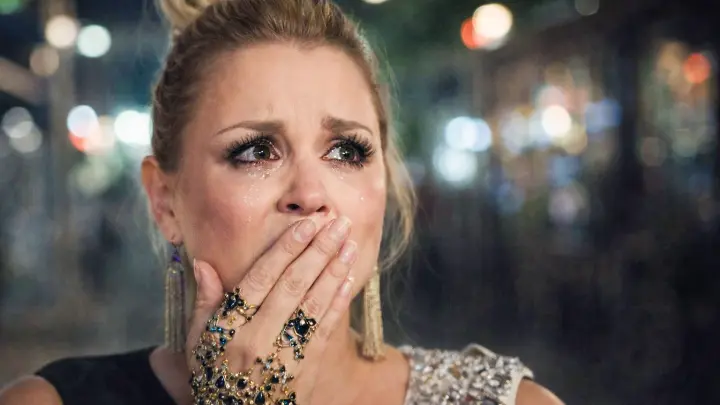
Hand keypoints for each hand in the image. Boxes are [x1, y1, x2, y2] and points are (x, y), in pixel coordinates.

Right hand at [186, 215, 358, 403]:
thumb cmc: (214, 377)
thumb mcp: (198, 343)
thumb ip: (204, 303)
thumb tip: (204, 264)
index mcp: (228, 329)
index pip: (261, 279)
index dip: (286, 249)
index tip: (307, 223)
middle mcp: (257, 341)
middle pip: (292, 286)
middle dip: (318, 251)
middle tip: (338, 223)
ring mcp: (283, 357)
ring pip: (312, 306)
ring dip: (334, 271)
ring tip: (350, 244)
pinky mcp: (304, 373)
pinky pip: (323, 333)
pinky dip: (338, 305)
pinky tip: (349, 281)